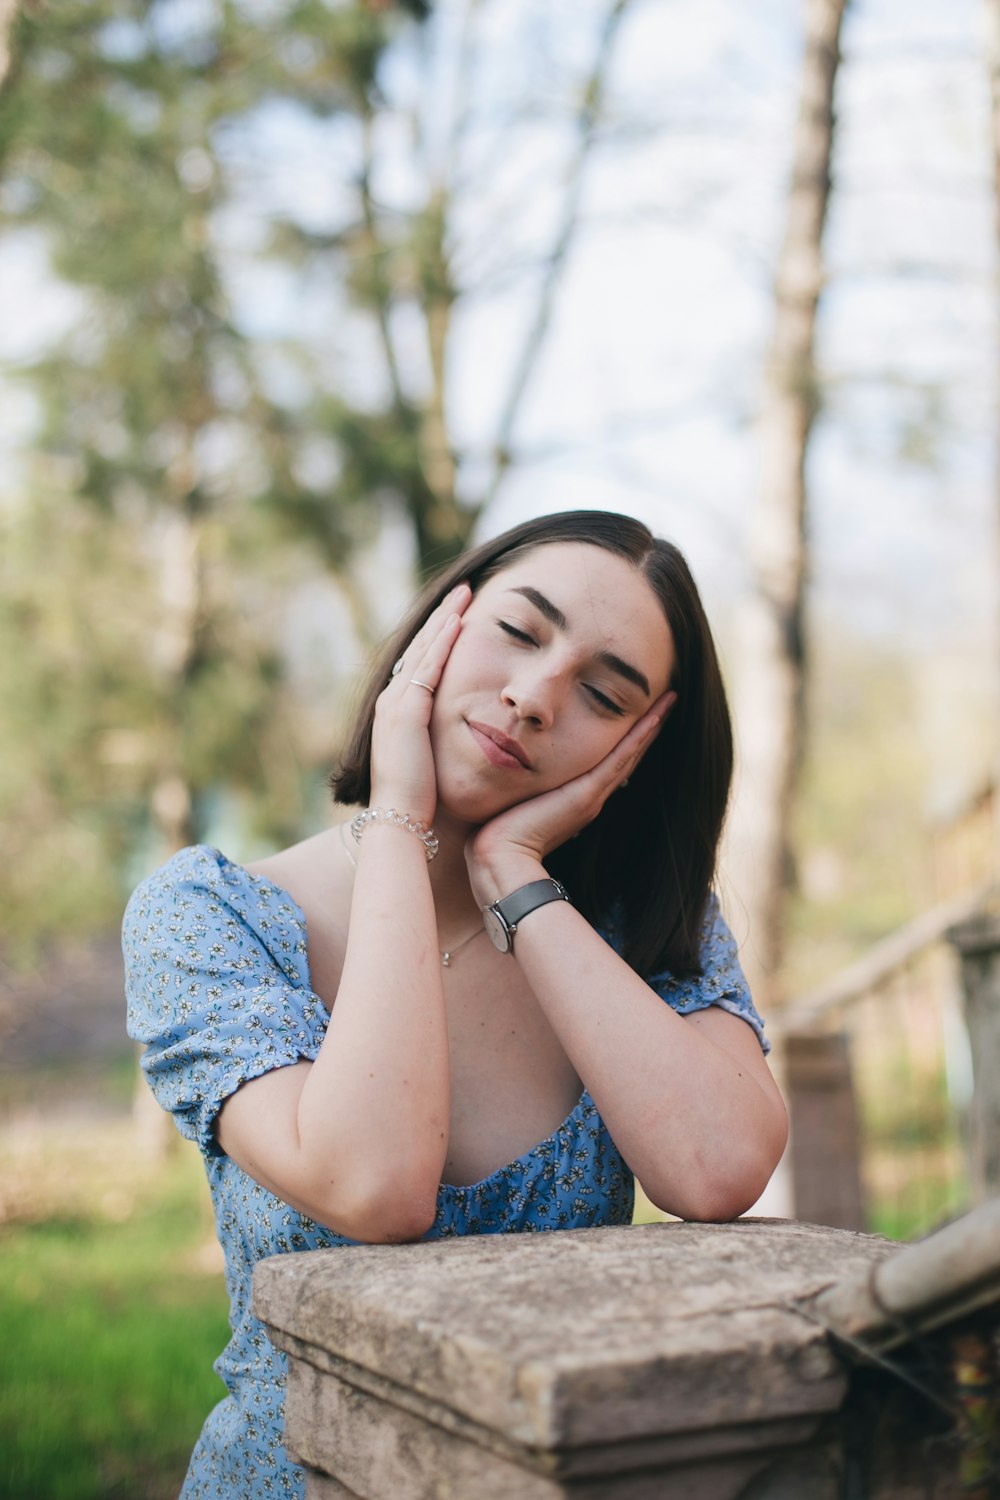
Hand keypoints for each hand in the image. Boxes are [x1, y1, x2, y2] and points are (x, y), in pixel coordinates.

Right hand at [369, 583, 470, 824]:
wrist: (399, 822)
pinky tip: (459, 622)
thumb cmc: (424, 803)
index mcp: (398, 714)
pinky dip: (443, 642)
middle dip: (442, 618)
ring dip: (444, 619)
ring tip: (463, 594)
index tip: (459, 616)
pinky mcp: (405, 712)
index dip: (440, 638)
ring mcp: (395, 705)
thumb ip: (447, 741)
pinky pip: (427, 667)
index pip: (421, 664)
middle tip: (463, 592)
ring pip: (423, 650)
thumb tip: (474, 736)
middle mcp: (391, 702)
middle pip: (420, 648)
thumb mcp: (436, 762)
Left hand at [465, 690, 676, 905]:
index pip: (608, 760)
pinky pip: (619, 760)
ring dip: (650, 725)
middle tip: (667, 699)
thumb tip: (515, 771)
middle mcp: (591, 795)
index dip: (627, 737)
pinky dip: (638, 739)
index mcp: (577, 797)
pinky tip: (653, 718)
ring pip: (629, 752)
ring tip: (669, 700)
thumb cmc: (498, 831)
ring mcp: (592, 795)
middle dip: (647, 726)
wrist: (500, 857)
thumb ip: (524, 786)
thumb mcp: (516, 799)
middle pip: (627, 753)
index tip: (641, 713)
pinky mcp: (587, 795)